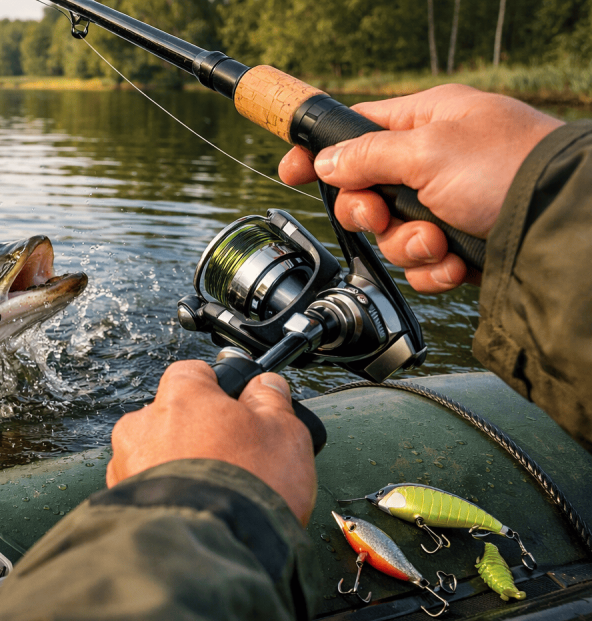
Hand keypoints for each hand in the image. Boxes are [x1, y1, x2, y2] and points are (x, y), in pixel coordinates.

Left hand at [108, 361, 315, 525]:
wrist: (210, 548)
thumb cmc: (246, 486)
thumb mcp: (284, 433)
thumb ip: (272, 400)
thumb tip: (266, 385)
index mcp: (181, 395)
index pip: (194, 373)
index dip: (218, 390)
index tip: (236, 408)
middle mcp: (143, 422)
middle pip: (172, 416)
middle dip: (197, 433)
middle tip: (231, 460)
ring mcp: (126, 462)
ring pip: (154, 452)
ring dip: (177, 465)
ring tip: (211, 493)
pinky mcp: (119, 500)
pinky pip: (143, 487)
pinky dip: (164, 495)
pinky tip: (191, 511)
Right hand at [278, 84, 563, 292]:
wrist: (560, 226)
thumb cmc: (510, 169)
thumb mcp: (427, 151)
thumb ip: (366, 155)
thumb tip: (326, 160)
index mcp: (427, 122)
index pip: (356, 129)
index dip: (320, 151)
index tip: (290, 171)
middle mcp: (434, 163)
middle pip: (365, 192)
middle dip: (370, 213)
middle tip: (382, 215)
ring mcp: (447, 206)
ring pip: (391, 235)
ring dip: (408, 245)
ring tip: (439, 241)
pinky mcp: (459, 244)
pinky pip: (419, 263)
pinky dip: (432, 268)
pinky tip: (456, 261)